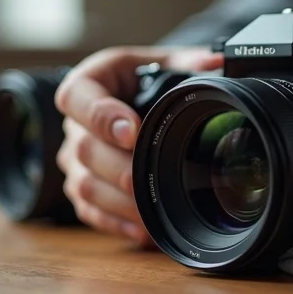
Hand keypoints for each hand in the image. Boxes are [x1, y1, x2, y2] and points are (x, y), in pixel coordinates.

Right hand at [55, 45, 222, 243]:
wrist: (140, 99)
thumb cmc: (151, 79)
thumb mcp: (168, 63)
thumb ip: (190, 62)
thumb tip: (218, 62)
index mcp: (92, 82)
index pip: (77, 96)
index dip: (100, 115)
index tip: (131, 130)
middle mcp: (75, 123)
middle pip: (83, 149)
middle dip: (118, 167)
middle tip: (147, 175)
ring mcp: (75, 159)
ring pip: (84, 185)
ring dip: (118, 201)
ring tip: (149, 210)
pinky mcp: (82, 187)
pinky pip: (90, 211)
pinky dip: (117, 223)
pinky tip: (143, 230)